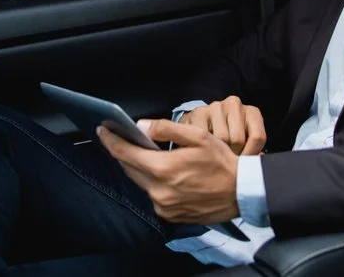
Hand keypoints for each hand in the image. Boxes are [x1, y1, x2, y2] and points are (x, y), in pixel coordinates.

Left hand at [97, 119, 239, 223]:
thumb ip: (166, 129)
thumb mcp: (198, 136)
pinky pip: (153, 196)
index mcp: (163, 169)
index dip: (110, 140)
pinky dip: (153, 184)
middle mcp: (158, 190)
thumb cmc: (221, 161)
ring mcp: (163, 206)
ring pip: (141, 183)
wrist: (241, 193)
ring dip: (139, 169)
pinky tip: (161, 175)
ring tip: (142, 155)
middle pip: (129, 169)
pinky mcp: (170, 216)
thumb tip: (141, 126)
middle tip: (120, 139)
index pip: (125, 153)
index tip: (102, 130)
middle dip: (123, 153)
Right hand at [180, 96, 266, 155]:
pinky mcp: (199, 112)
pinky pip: (205, 137)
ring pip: (221, 139)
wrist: (202, 124)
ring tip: (215, 152)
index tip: (242, 163)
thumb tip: (257, 160)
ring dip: (217, 151)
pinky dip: (204, 146)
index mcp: (252, 112)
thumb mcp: (245, 140)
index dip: (250, 154)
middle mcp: (235, 104)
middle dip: (232, 154)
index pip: (258, 137)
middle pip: (238, 139)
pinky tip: (204, 145)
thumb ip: (253, 150)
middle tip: (226, 159)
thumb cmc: (228, 134)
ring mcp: (216, 106)